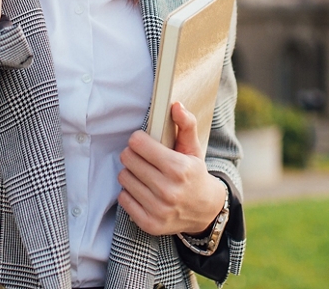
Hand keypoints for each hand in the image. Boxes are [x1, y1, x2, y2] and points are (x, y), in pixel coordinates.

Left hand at [117, 102, 226, 236]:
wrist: (205, 211)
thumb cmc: (195, 175)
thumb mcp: (194, 148)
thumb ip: (186, 124)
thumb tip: (176, 106)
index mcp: (179, 169)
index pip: (138, 144)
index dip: (139, 140)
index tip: (143, 142)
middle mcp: (168, 190)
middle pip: (128, 159)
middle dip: (133, 155)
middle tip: (143, 158)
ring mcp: (158, 209)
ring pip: (124, 178)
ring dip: (131, 173)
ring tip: (144, 174)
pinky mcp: (149, 223)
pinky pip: (123, 199)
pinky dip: (129, 193)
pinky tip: (142, 190)